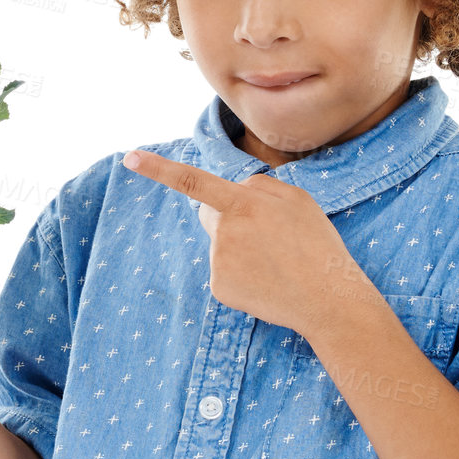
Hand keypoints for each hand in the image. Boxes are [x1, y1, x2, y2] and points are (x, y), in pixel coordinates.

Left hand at [122, 149, 355, 334]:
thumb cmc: (318, 246)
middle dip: (228, 218)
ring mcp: (219, 260)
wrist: (328, 299)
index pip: (194, 180)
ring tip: (275, 262)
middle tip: (268, 238)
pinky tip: (266, 281)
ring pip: (219, 244)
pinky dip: (241, 275)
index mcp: (244, 202)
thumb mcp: (299, 200)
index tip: (129, 158)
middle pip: (210, 214)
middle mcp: (225, 230)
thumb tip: (233, 192)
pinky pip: (223, 271)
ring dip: (241, 248)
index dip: (159, 169)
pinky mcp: (219, 286)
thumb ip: (261, 186)